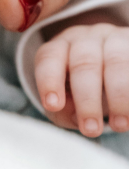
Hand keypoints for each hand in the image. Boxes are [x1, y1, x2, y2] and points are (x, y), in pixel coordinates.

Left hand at [35, 20, 128, 136]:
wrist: (117, 61)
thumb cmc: (83, 86)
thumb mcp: (67, 97)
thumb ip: (64, 110)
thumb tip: (76, 118)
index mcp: (60, 47)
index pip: (49, 58)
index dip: (49, 81)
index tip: (53, 106)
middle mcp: (85, 39)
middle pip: (84, 63)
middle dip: (87, 99)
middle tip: (91, 129)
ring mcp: (113, 39)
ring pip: (116, 62)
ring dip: (119, 97)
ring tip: (120, 125)